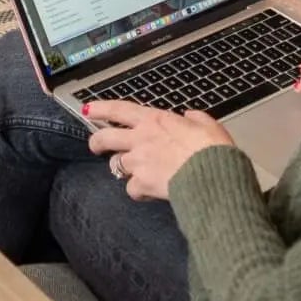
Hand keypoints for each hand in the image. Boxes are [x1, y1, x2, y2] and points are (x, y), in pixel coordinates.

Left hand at [83, 100, 235, 199]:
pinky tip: (147, 192)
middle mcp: (140, 138)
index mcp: (154, 120)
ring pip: (116, 164)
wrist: (213, 176)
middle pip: (105, 138)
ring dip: (121, 168)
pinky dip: (137, 191)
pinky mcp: (142, 183)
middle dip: (96, 142)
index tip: (87, 109)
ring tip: (132, 172)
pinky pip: (131, 189)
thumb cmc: (212, 149)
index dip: (100, 108)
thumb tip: (190, 115)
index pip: (118, 109)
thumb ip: (196, 118)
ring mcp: (139, 162)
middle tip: (96, 146)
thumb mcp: (208, 124)